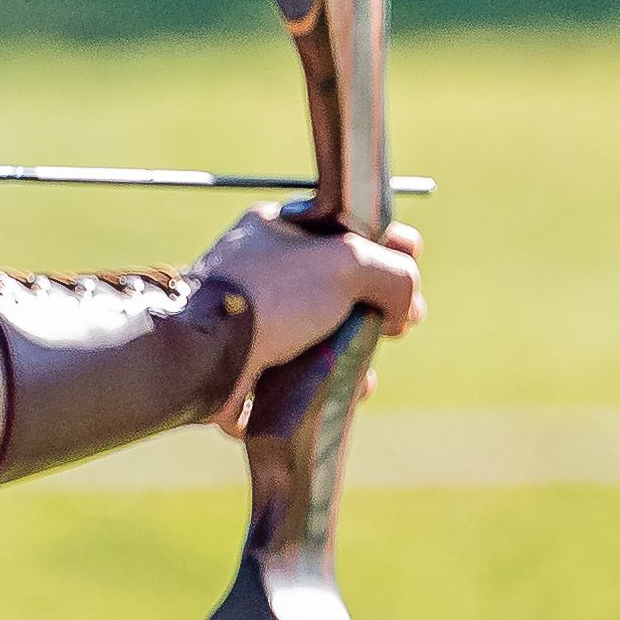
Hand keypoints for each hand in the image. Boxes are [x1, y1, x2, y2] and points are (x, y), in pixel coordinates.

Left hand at [202, 207, 422, 389]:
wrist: (205, 354)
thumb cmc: (272, 295)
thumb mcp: (345, 263)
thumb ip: (392, 271)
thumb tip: (407, 302)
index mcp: (278, 230)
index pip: (343, 227)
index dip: (385, 241)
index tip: (414, 258)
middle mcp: (264, 273)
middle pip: (339, 286)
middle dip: (379, 306)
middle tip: (403, 322)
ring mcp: (253, 322)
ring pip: (323, 337)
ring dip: (356, 355)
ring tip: (367, 372)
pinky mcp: (246, 370)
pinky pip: (298, 377)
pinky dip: (325, 387)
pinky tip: (345, 392)